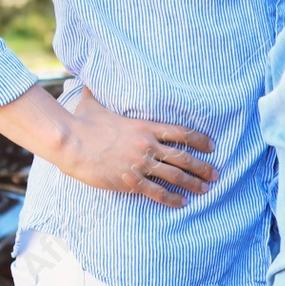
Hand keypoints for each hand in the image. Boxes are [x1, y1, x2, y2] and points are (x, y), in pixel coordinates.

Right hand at [56, 90, 216, 206]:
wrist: (69, 141)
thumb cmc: (81, 122)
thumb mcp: (94, 103)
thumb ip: (99, 93)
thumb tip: (89, 82)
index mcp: (145, 126)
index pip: (181, 132)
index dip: (200, 140)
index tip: (212, 147)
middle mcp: (148, 145)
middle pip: (184, 157)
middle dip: (203, 167)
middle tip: (215, 174)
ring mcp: (140, 163)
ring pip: (175, 176)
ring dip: (193, 183)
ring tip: (205, 190)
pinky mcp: (129, 180)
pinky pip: (157, 192)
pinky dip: (172, 199)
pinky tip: (182, 203)